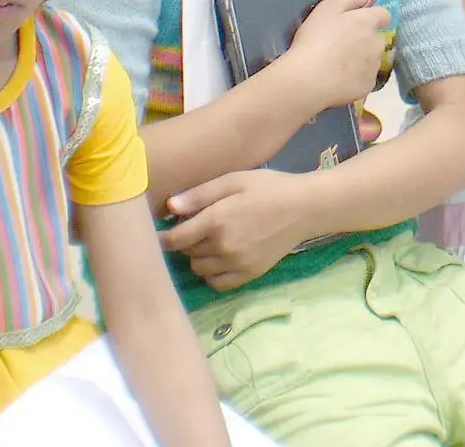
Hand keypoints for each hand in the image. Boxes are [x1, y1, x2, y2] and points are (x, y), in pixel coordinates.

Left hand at [161, 170, 310, 290]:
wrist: (304, 207)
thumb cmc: (268, 187)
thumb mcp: (233, 180)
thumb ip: (200, 194)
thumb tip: (169, 208)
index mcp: (216, 220)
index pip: (175, 239)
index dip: (163, 237)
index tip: (159, 234)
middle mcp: (223, 246)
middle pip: (187, 253)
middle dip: (186, 241)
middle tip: (195, 228)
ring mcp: (237, 263)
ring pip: (199, 269)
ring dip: (198, 257)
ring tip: (209, 242)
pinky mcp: (249, 274)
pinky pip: (217, 283)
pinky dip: (212, 274)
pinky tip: (219, 259)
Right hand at [277, 0, 392, 114]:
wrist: (309, 79)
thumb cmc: (315, 39)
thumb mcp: (327, 8)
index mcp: (369, 22)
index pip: (384, 14)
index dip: (371, 16)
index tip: (354, 21)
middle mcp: (378, 43)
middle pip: (376, 38)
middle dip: (364, 39)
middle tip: (340, 44)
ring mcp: (374, 66)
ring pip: (372, 59)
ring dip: (360, 58)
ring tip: (337, 64)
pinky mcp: (367, 86)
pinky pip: (364, 78)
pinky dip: (355, 77)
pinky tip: (337, 79)